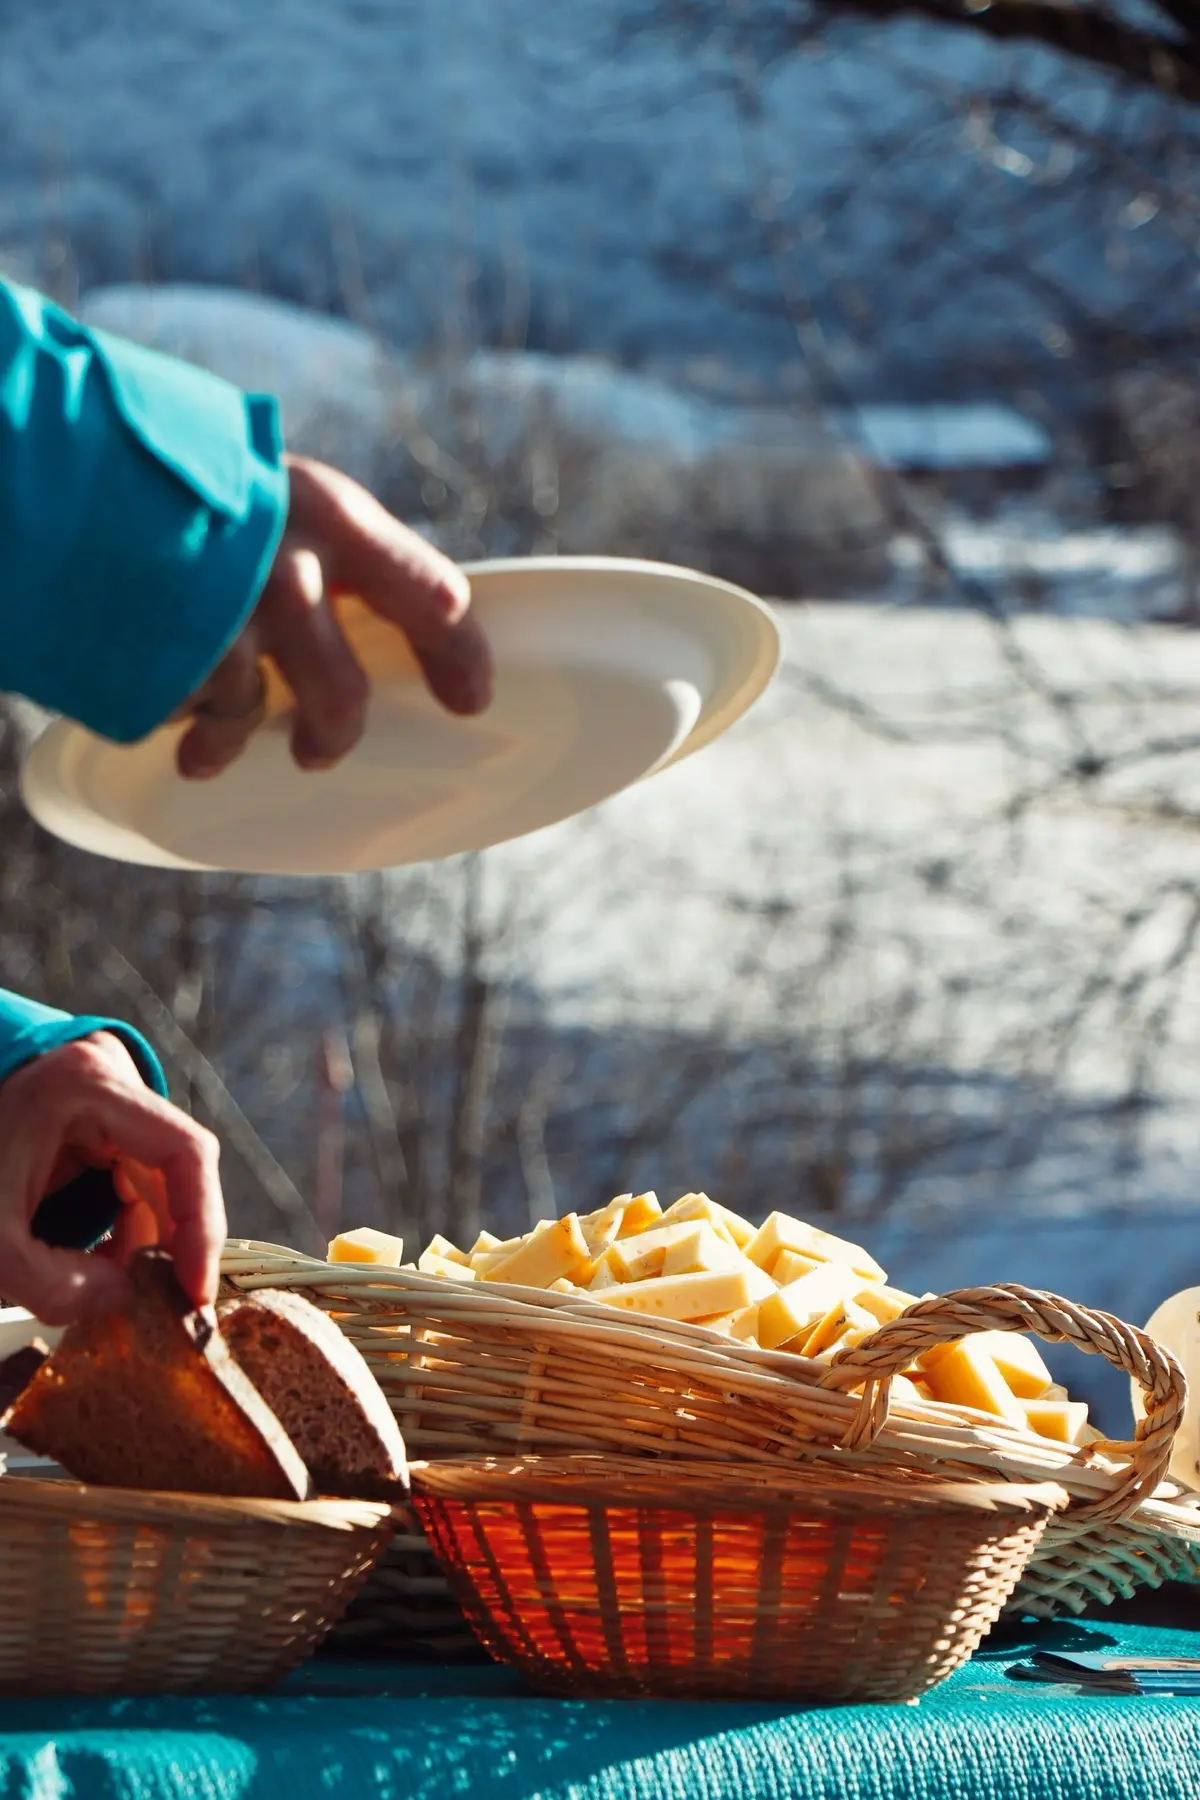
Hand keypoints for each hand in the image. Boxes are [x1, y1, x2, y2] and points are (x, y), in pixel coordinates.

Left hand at [0, 1034, 223, 1324]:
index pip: (184, 1150)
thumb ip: (52, 1283)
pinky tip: (102, 1264)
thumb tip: (122, 1298)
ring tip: (119, 1289)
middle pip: (179, 1169)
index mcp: (87, 1089)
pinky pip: (134, 1180)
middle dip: (175, 1242)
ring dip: (149, 1240)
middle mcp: (111, 1084)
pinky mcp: (97, 1127)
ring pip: (159, 1180)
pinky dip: (127, 1228)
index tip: (195, 1288)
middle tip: (173, 1304)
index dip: (201, 1222)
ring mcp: (107, 1103)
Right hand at [176, 455, 492, 778]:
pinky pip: (182, 714)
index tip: (471, 699)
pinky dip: (170, 713)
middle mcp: (287, 574)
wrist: (34, 452)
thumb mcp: (257, 482)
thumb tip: (356, 620)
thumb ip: (313, 546)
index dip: (459, 658)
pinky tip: (145, 684)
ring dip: (233, 741)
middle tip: (322, 749)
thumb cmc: (159, 468)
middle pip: (344, 699)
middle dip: (334, 735)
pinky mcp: (159, 668)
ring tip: (208, 749)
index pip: (431, 598)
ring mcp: (222, 628)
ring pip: (253, 718)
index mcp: (327, 514)